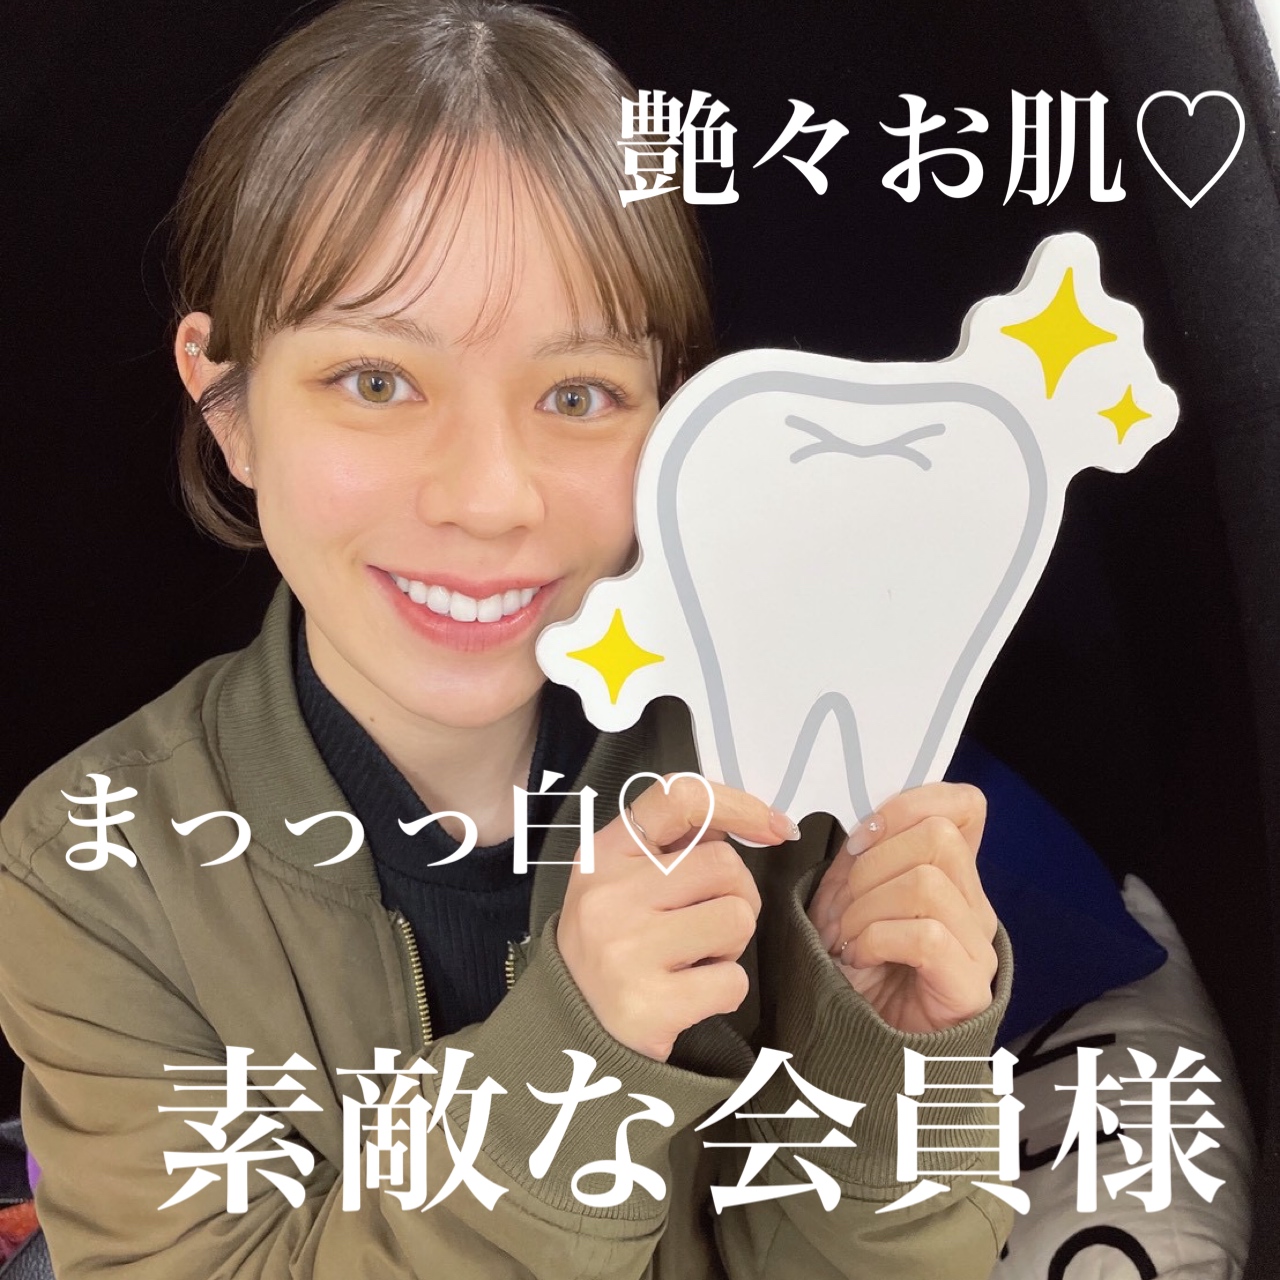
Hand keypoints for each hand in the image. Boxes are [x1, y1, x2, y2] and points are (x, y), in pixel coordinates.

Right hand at [557, 775, 796, 1060]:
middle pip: (725, 864)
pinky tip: (690, 996)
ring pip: (737, 919)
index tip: (774, 827)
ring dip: (731, 945)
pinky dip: (725, 991)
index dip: (738, 804)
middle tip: (711, 924)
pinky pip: (733, 981)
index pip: (678, 799)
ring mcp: (626, 949)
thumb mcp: (621, 879)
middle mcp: (610, 894)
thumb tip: (753, 822)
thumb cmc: (612, 943)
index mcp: (604, 853)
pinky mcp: (648, 1004)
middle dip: (737, 895)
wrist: (569, 1029)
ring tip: (695, 959)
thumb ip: (675, 845)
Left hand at [807, 783, 998, 1032]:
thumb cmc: (853, 967)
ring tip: (849, 941)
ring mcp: (978, 946)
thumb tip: (871, 825)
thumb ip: (866, 854)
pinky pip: (927, 935)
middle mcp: (974, 904)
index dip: (909, 805)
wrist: (859, 1047)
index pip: (965, 805)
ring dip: (866, 908)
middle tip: (845, 910)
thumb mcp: (848, 895)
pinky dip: (877, 940)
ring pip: (928, 883)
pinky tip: (861, 960)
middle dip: (871, 865)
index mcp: (950, 874)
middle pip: (939, 836)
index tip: (863, 841)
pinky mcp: (971, 987)